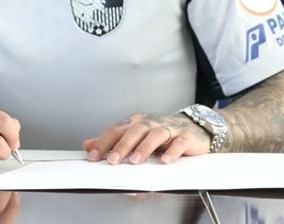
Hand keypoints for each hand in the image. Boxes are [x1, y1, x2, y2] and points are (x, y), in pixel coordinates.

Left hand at [83, 112, 208, 163]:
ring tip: (135, 160)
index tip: (93, 155)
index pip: (116, 129)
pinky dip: (172, 151)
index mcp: (136, 122)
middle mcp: (151, 122)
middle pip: (134, 130)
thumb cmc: (162, 133)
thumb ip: (112, 141)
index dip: (103, 142)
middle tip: (113, 159)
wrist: (195, 128)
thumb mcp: (135, 135)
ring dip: (144, 147)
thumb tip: (88, 145)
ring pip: (155, 134)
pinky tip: (165, 161)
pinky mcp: (187, 136)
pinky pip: (179, 142)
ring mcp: (170, 128)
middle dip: (122, 145)